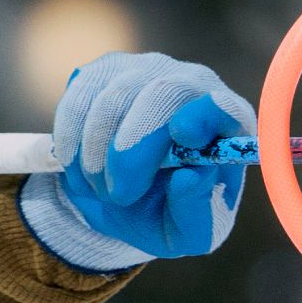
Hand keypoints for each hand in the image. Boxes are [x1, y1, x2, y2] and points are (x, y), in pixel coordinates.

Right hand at [18, 52, 256, 271]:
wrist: (125, 199)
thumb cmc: (170, 213)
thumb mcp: (187, 232)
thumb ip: (195, 210)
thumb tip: (191, 175)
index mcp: (228, 125)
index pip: (223, 106)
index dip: (204, 115)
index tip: (185, 137)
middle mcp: (194, 85)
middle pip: (162, 94)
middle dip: (131, 151)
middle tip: (119, 196)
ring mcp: (150, 70)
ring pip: (114, 97)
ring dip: (97, 154)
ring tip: (101, 191)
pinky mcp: (108, 70)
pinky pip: (81, 95)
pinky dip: (72, 139)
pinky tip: (80, 170)